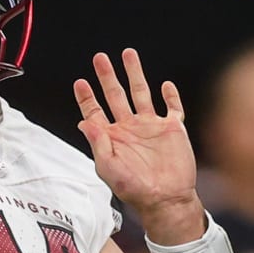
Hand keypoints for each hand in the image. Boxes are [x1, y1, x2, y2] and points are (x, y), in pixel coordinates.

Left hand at [73, 49, 201, 243]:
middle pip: (116, 95)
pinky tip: (165, 85)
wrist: (165, 199)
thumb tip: (84, 122)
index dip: (87, 97)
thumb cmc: (135, 190)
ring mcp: (151, 127)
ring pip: (141, 92)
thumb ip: (97, 144)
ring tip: (128, 54)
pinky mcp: (172, 129)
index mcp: (112, 138)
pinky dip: (170, 95)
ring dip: (134, 73)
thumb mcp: (109, 168)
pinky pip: (173, 106)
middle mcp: (130, 129)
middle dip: (107, 76)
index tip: (80, 82)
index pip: (95, 112)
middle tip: (99, 58)